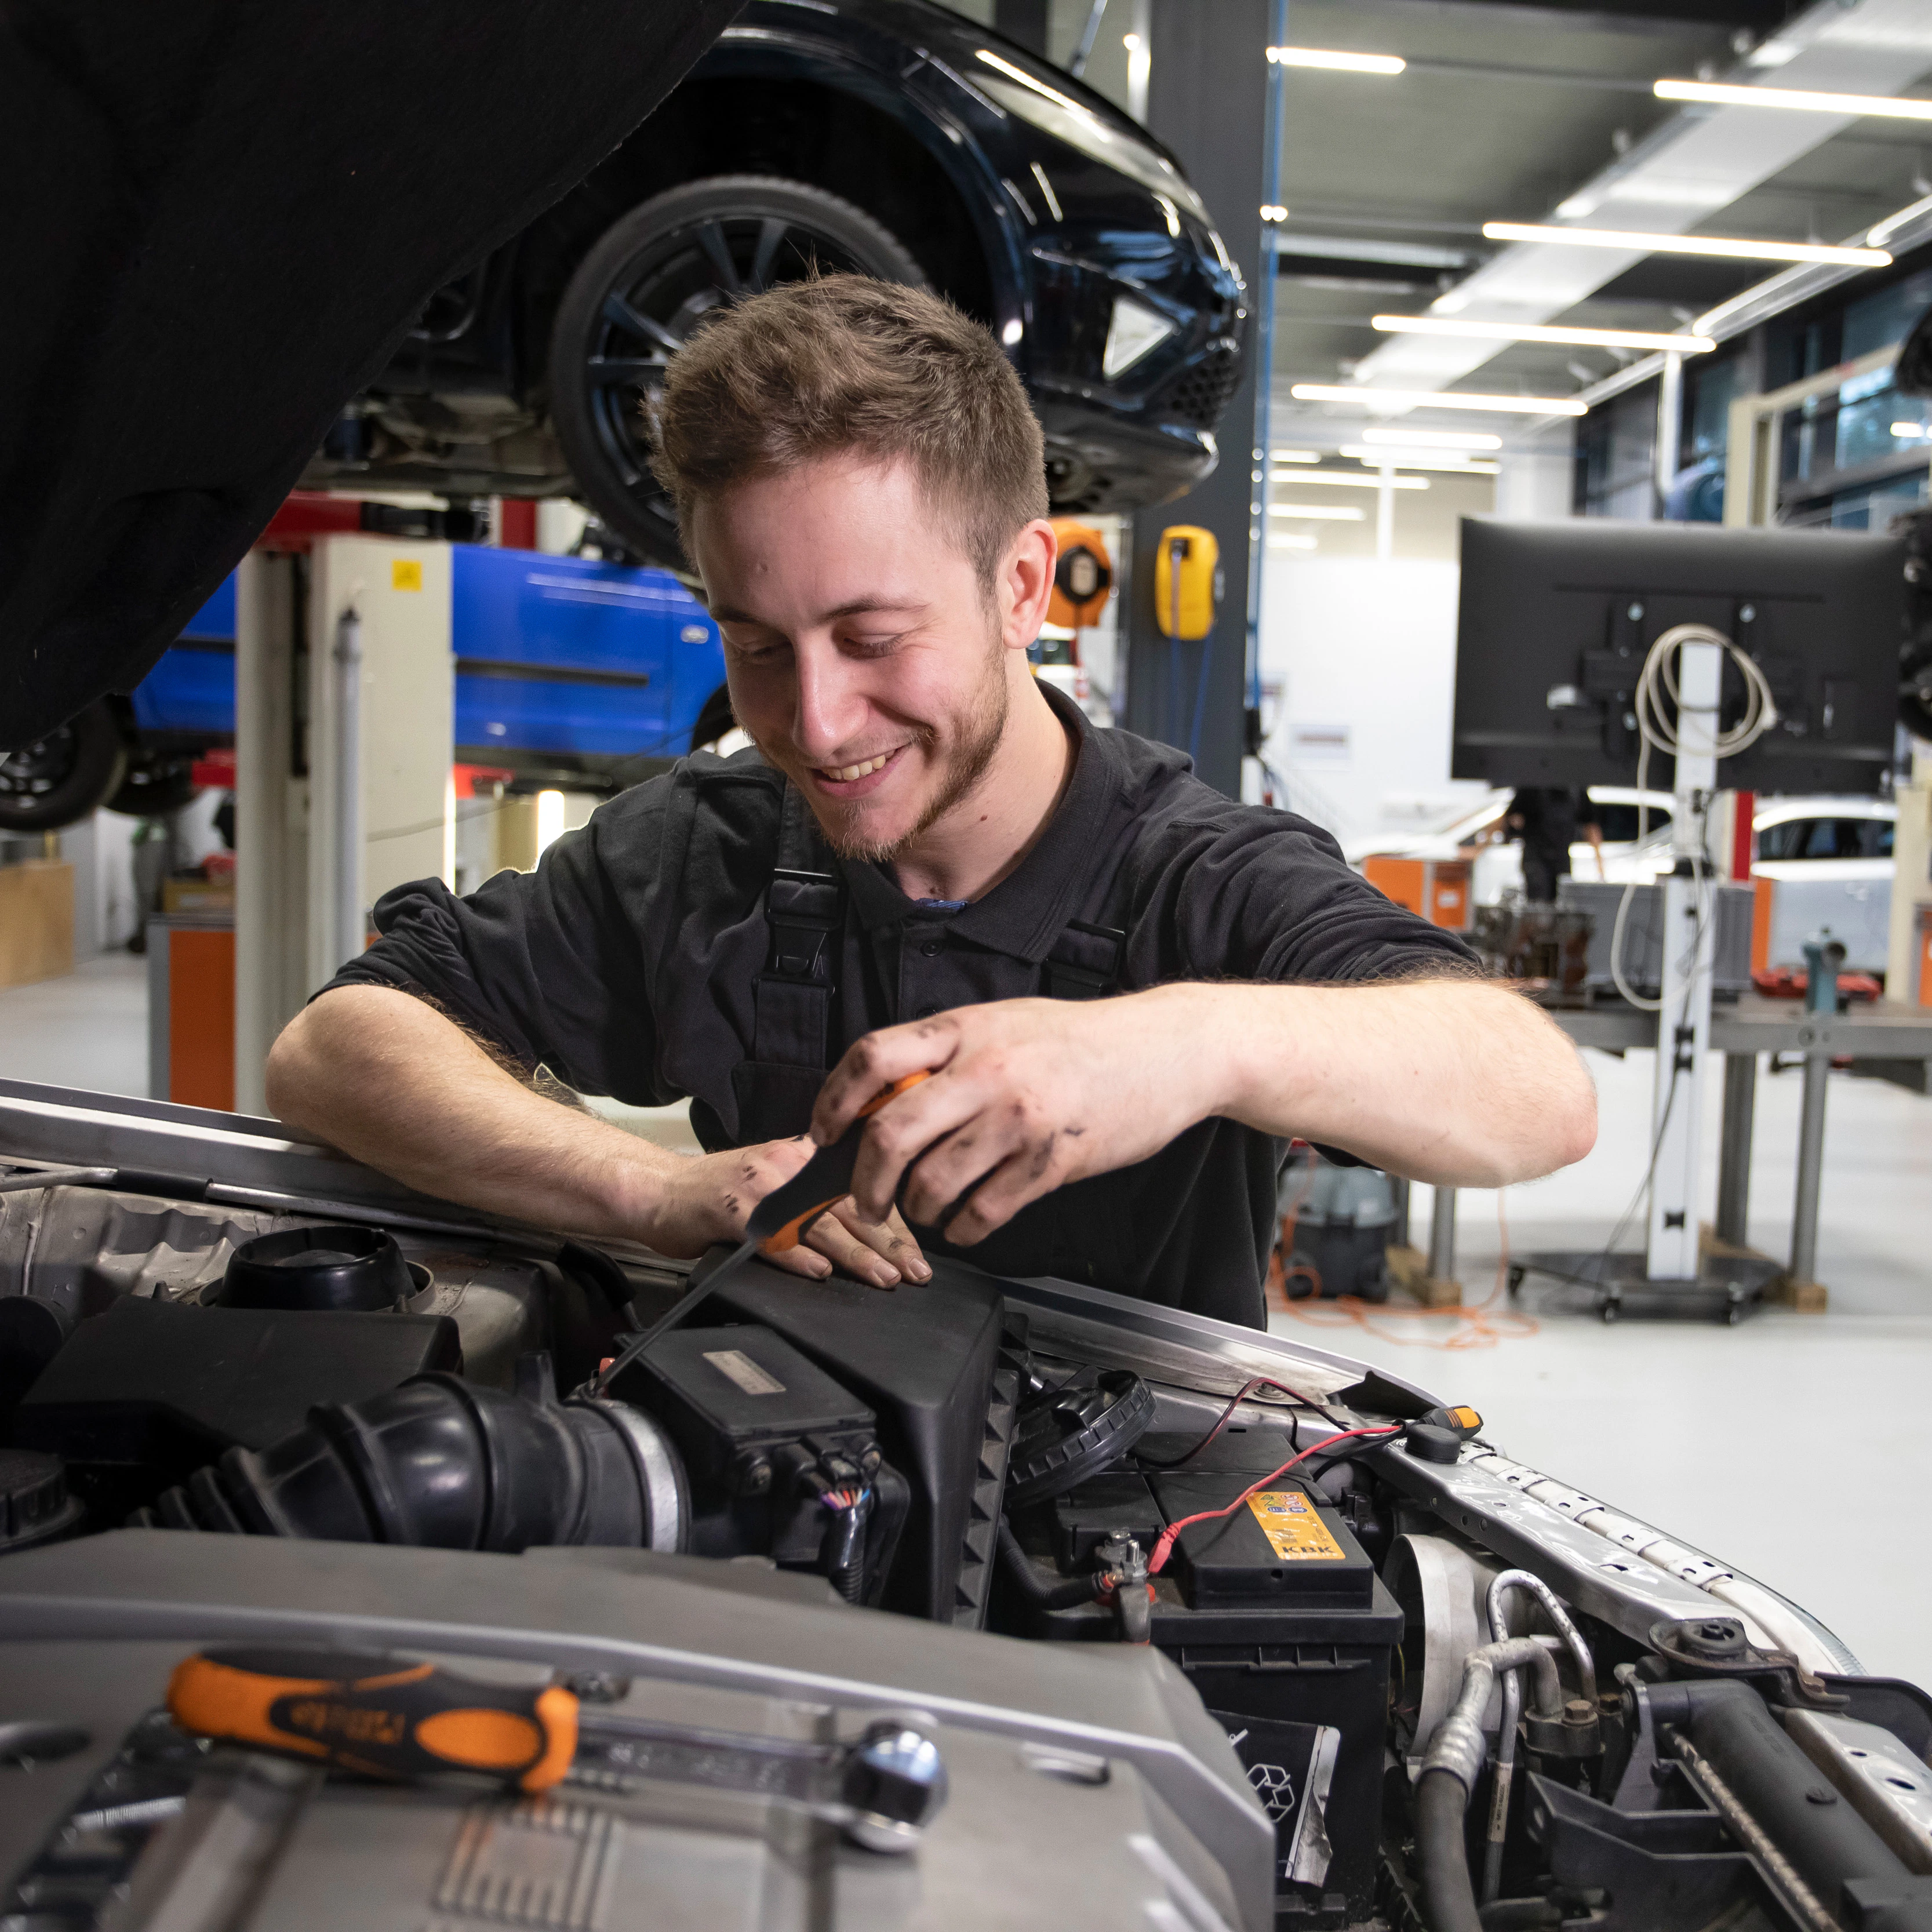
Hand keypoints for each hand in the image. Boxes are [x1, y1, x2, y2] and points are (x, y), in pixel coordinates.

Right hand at [641, 1137, 927, 1287]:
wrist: (657, 1189)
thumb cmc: (720, 1195)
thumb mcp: (779, 1185)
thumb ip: (819, 1202)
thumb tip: (874, 1237)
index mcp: (805, 1157)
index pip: (862, 1189)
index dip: (895, 1224)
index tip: (918, 1256)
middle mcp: (787, 1165)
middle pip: (848, 1206)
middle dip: (887, 1243)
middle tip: (915, 1273)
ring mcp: (758, 1187)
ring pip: (817, 1221)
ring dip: (854, 1254)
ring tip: (883, 1278)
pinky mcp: (729, 1211)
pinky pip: (770, 1236)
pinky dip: (796, 1255)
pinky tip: (819, 1272)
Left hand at [810, 992, 1219, 1246]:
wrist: (1166, 1049)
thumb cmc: (1081, 1040)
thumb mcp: (1004, 1022)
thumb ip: (948, 1053)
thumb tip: (883, 1097)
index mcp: (965, 1029)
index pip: (872, 1060)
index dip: (832, 1103)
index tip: (823, 1134)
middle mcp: (986, 1071)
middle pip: (890, 1134)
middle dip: (863, 1183)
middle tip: (864, 1201)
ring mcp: (1018, 1118)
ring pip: (932, 1184)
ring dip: (917, 1210)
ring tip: (926, 1209)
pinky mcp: (1051, 1162)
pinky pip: (983, 1212)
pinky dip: (963, 1229)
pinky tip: (967, 1223)